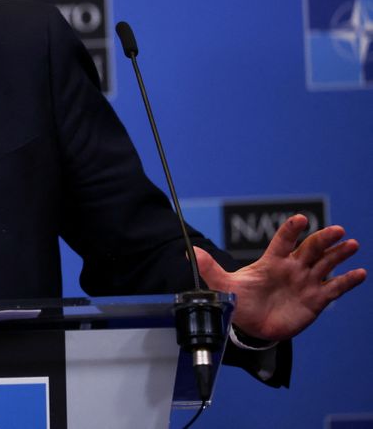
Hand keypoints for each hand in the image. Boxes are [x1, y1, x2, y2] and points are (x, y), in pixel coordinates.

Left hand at [195, 214, 365, 341]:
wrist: (250, 327)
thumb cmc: (240, 302)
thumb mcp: (223, 285)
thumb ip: (209, 268)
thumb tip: (189, 252)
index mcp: (272, 261)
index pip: (283, 240)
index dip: (291, 230)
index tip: (300, 219)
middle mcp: (292, 268)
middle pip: (310, 248)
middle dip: (323, 238)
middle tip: (337, 230)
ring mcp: (306, 283)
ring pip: (325, 264)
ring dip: (339, 254)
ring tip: (352, 244)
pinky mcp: (316, 300)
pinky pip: (334, 288)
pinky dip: (347, 281)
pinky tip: (360, 273)